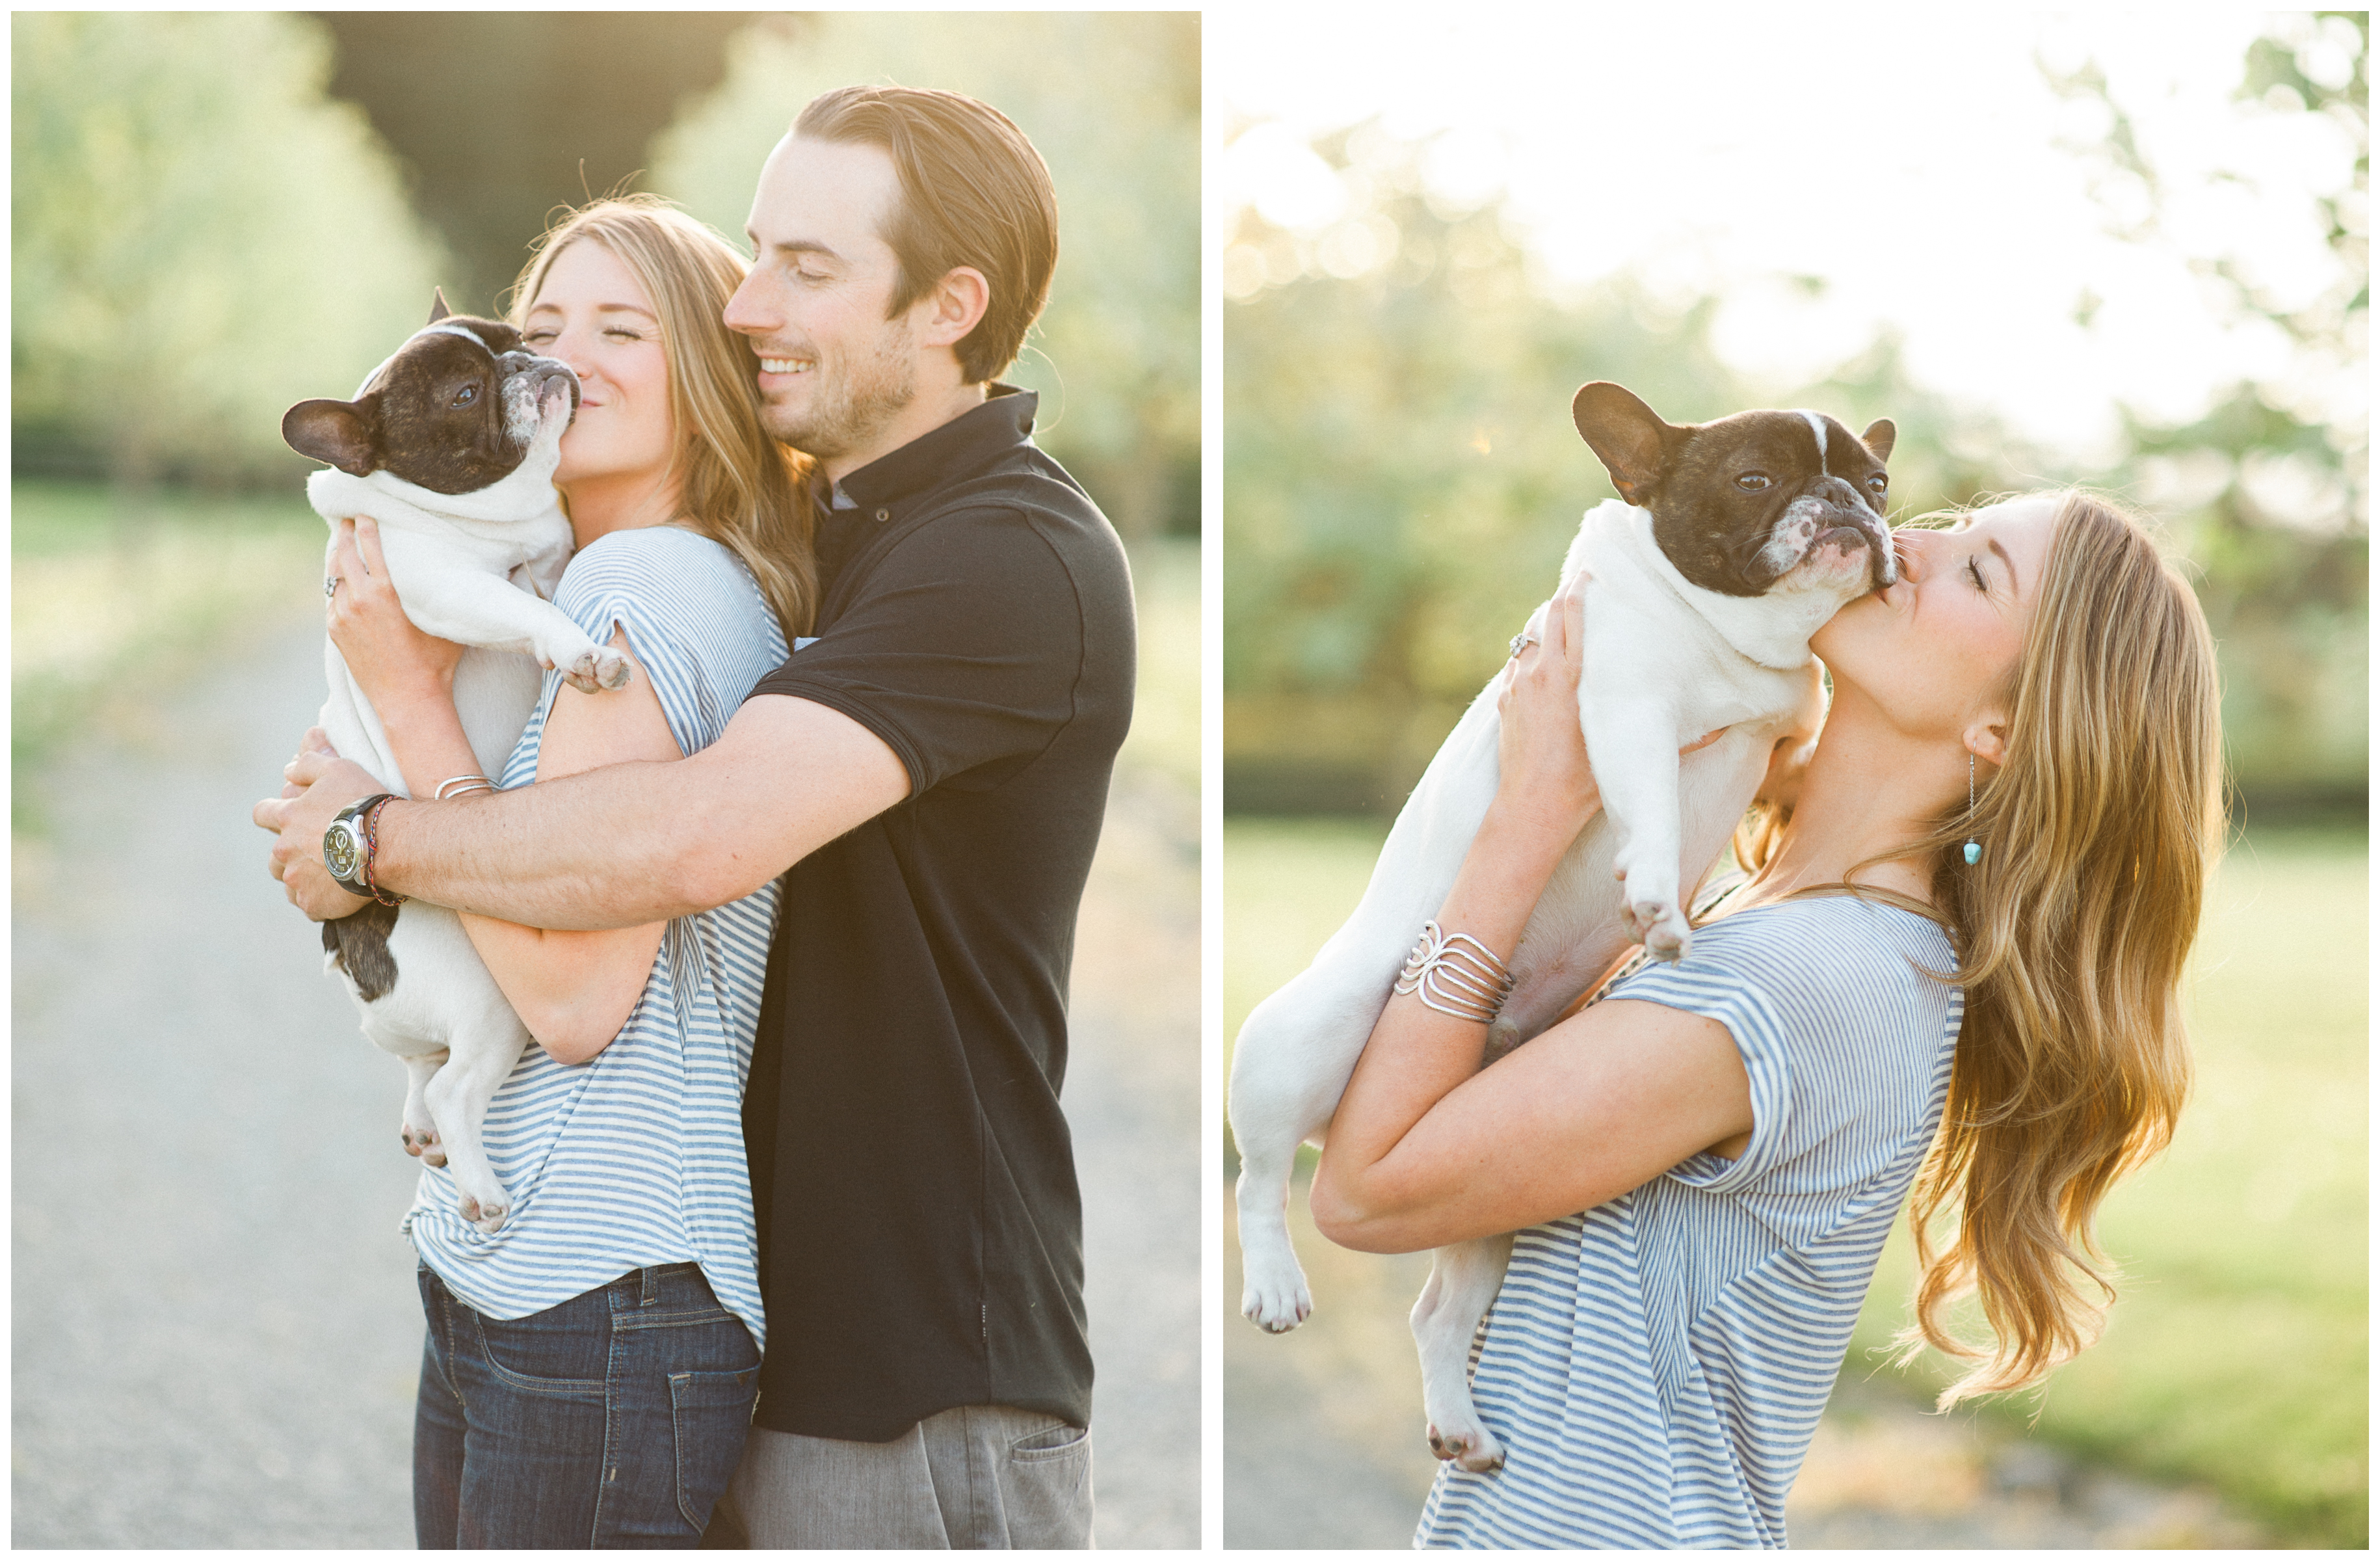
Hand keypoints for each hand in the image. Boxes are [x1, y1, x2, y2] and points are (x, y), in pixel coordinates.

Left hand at [253, 728, 382, 919]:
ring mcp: (296, 880)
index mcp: (287, 817)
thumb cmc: (364, 803)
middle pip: (274, 855)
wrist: (389, 844)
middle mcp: (284, 850)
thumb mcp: (338, 769)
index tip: (287, 817)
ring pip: (289, 881)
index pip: (262, 814)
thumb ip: (307, 764)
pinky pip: (308, 904)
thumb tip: (288, 769)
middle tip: (319, 850)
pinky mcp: (312, 903)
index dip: (272, 814)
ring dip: (302, 877)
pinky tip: (338, 892)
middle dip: (290, 852)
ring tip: (329, 874)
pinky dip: (320, 898)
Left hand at [327, 517, 463, 704]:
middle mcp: (359, 601)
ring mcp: (343, 616)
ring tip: (342, 546)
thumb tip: (466, 576)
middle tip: (347, 521)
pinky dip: (337, 586)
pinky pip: (333, 600)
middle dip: (345, 535)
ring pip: (334, 578)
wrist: (407, 698)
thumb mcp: (442, 622)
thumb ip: (442, 596)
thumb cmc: (435, 662)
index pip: (370, 549)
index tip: (364, 513)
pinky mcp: (336, 631)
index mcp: (385, 593)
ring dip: (338, 561)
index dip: (366, 528)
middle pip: (343, 556)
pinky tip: (342, 582)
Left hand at [1494, 573, 1730, 832]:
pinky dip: (1531, 654)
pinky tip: (1543, 661)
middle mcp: (1542, 674)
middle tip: (1582, 585)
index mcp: (1572, 679)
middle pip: (1550, 615)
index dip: (1582, 589)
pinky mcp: (1504, 700)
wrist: (1532, 807)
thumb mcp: (1630, 756)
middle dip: (1565, 596)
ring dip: (1547, 625)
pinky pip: (1517, 664)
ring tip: (1564, 620)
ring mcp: (1519, 685)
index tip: (1593, 572)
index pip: (1574, 616)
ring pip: (1530, 637)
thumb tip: (1723, 731)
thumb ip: (1679, 742)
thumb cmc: (1583, 785)